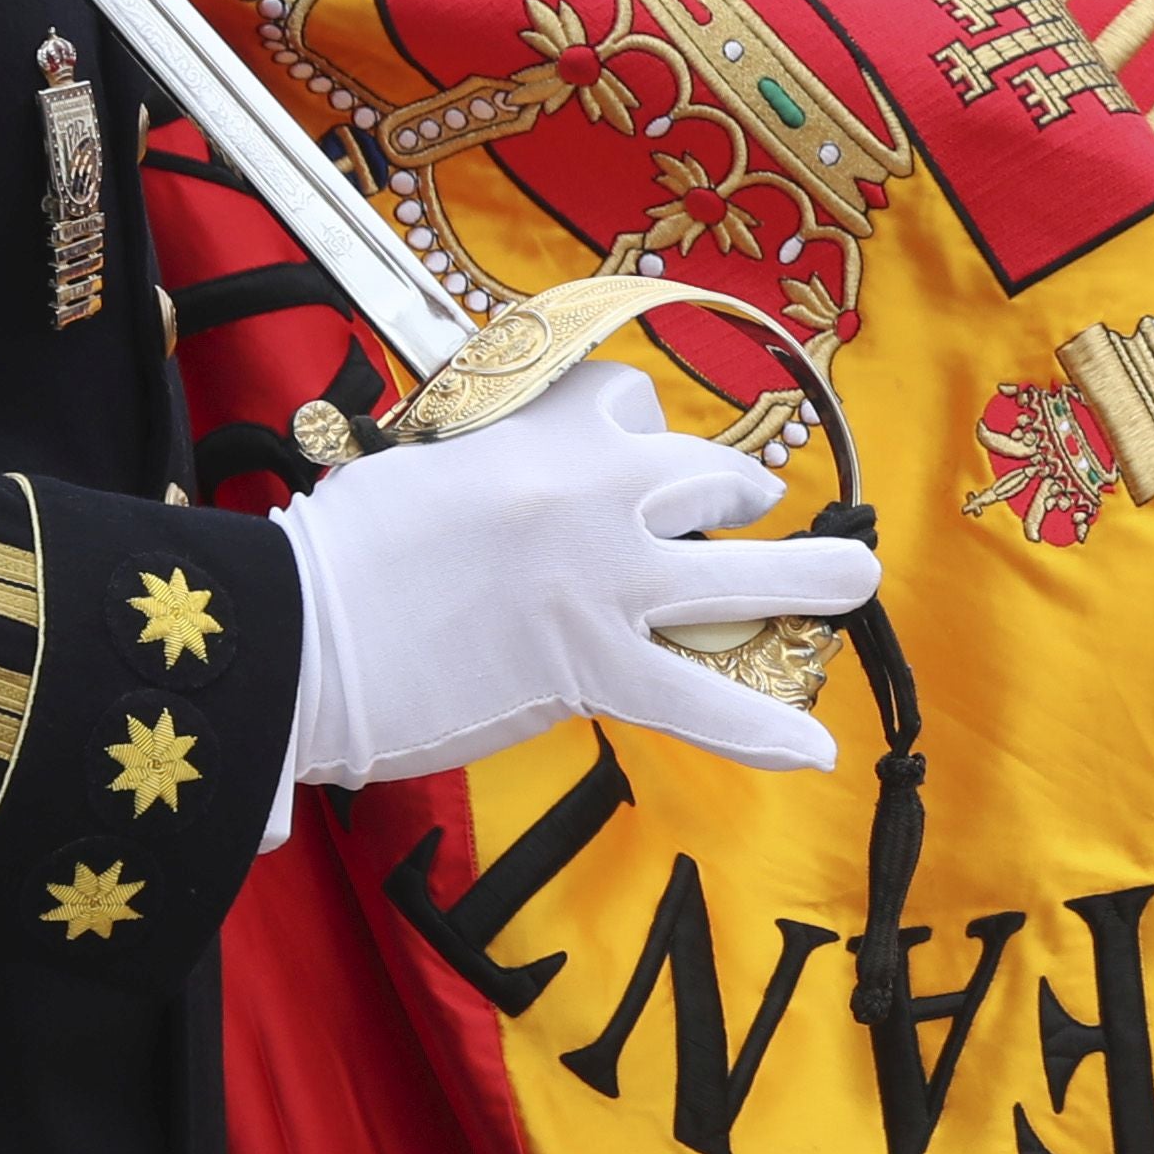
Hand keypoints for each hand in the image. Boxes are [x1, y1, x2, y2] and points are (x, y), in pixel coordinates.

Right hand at [271, 362, 880, 798]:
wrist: (299, 633)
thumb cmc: (338, 553)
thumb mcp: (420, 463)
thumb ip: (489, 464)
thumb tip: (507, 480)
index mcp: (542, 429)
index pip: (629, 401)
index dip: (638, 432)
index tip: (631, 456)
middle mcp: (596, 492)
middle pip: (711, 477)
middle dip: (736, 496)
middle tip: (743, 512)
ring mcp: (607, 582)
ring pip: (746, 575)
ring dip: (813, 578)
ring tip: (853, 581)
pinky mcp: (594, 668)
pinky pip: (702, 701)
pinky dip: (760, 731)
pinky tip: (814, 752)